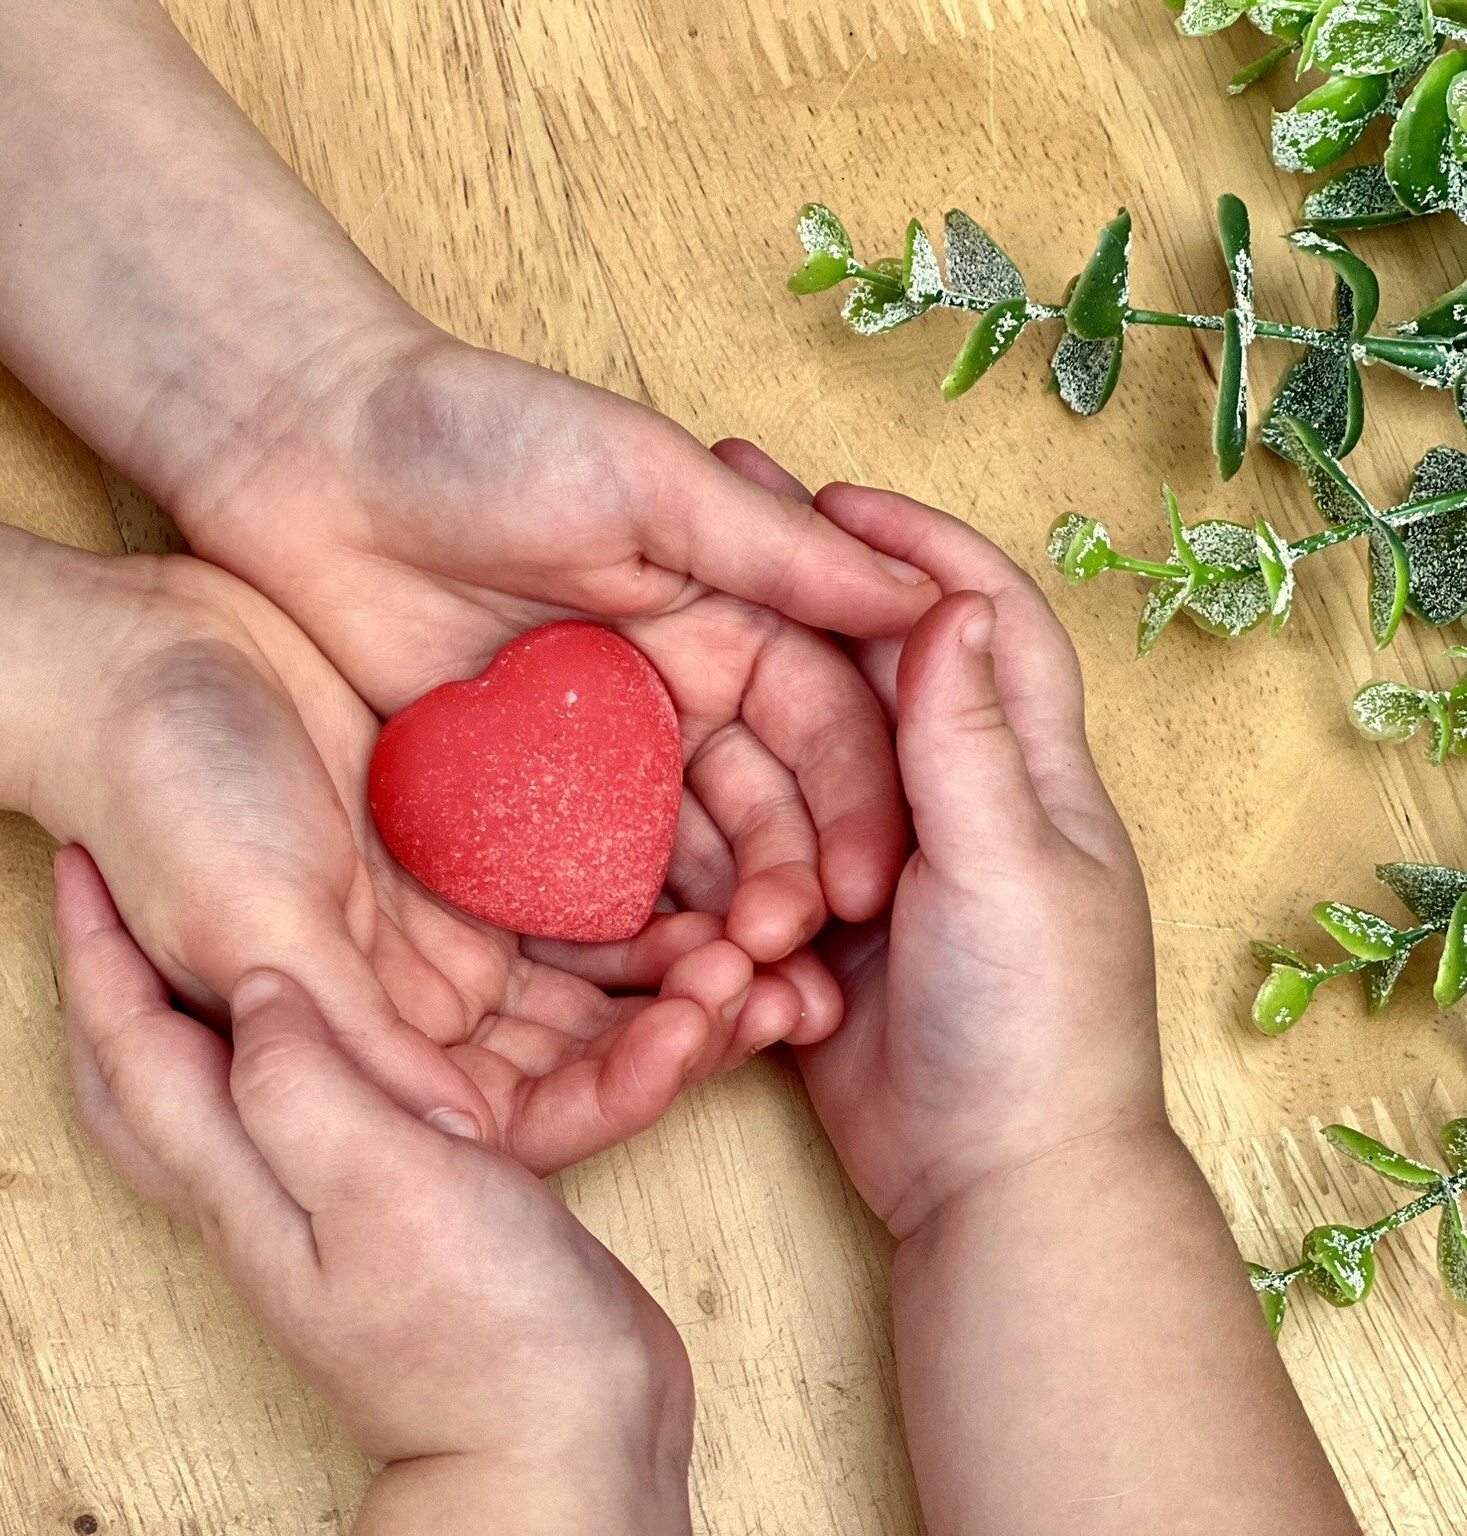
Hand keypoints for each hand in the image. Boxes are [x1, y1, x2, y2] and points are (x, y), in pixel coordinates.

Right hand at [29, 552, 786, 1172]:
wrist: (122, 669)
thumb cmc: (163, 807)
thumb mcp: (255, 928)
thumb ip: (347, 1042)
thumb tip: (457, 1153)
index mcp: (368, 1050)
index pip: (517, 1110)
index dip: (615, 1090)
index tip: (698, 1041)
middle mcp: (424, 1001)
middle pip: (582, 1046)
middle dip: (688, 1026)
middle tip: (785, 989)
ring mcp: (455, 917)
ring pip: (603, 963)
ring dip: (696, 954)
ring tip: (789, 930)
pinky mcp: (478, 831)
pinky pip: (593, 866)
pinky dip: (666, 867)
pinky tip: (741, 846)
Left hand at [55, 849, 693, 1534]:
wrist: (567, 1450)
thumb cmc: (485, 1331)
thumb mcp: (386, 1187)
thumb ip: (305, 1083)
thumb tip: (254, 988)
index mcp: (243, 1179)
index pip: (132, 1049)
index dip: (97, 950)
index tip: (80, 859)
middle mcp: (263, 1192)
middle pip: (145, 1079)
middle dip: (114, 985)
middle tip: (114, 897)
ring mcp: (325, 1209)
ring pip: (222, 1089)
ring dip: (198, 1006)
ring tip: (214, 934)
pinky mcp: (391, 1215)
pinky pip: (306, 1106)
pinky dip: (296, 1045)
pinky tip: (341, 1021)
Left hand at [166, 330, 939, 999]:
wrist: (309, 455)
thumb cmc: (485, 434)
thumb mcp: (645, 481)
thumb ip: (777, 553)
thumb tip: (928, 597)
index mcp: (726, 619)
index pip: (821, 727)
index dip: (851, 805)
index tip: (862, 885)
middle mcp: (672, 698)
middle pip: (759, 812)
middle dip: (783, 883)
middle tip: (783, 950)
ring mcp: (591, 759)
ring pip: (677, 862)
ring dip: (708, 925)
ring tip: (722, 989)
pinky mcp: (508, 800)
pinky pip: (571, 878)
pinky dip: (607, 931)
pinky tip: (629, 984)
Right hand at [710, 449, 1165, 1238]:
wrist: (993, 1185)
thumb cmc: (1034, 1024)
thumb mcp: (1006, 867)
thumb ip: (966, 743)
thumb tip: (951, 600)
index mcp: (1025, 773)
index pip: (983, 620)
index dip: (919, 548)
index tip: (831, 498)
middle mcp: (955, 805)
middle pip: (874, 677)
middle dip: (804, 607)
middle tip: (714, 546)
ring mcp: (886, 868)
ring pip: (801, 765)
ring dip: (745, 730)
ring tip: (665, 664)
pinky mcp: (826, 932)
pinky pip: (762, 856)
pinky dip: (722, 834)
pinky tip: (656, 788)